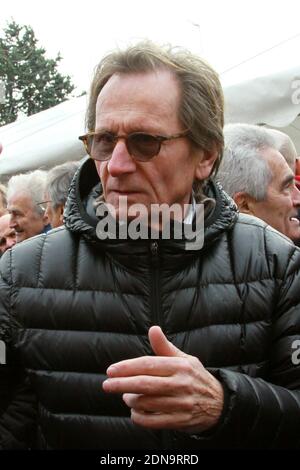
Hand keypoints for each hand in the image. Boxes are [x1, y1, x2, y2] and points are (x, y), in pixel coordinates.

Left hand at [102, 326, 223, 431]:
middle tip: (106, 385)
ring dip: (131, 400)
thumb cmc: (195, 378)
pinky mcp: (180, 421)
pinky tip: (135, 412)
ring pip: (147, 403)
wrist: (220, 404)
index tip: (111, 370)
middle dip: (122, 384)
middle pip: (145, 384)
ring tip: (126, 397)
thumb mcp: (185, 359)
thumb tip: (153, 329)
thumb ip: (165, 347)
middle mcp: (181, 384)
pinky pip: (153, 421)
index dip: (127, 367)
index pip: (148, 365)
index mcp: (180, 366)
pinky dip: (139, 417)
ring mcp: (181, 404)